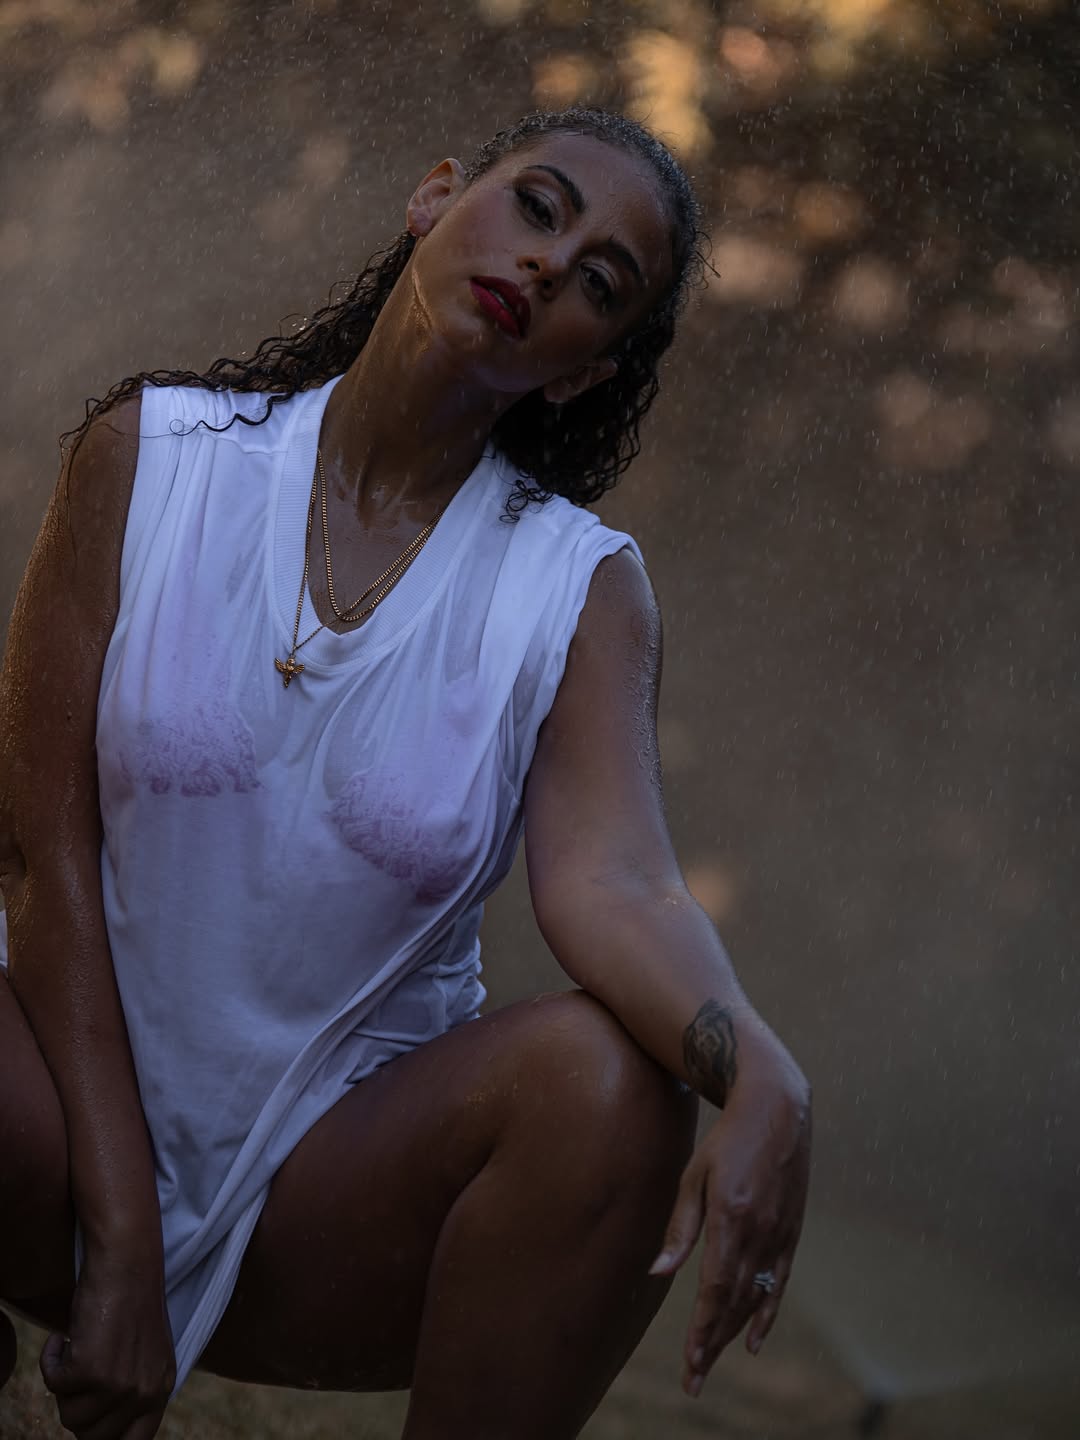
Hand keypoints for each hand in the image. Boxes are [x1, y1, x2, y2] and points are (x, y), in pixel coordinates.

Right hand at [39, 1245, 174, 1439]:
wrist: (126, 1265)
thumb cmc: (130, 1302)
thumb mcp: (145, 1354)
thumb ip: (134, 1389)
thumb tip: (102, 1427)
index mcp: (160, 1389)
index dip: (106, 1438)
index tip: (91, 1423)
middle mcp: (142, 1393)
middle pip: (93, 1436)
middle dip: (78, 1408)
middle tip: (79, 1375)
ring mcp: (117, 1385)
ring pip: (69, 1416)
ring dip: (64, 1384)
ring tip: (77, 1349)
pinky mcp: (89, 1371)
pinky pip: (53, 1384)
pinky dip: (50, 1360)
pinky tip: (63, 1336)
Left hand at [649, 1032, 810, 1397]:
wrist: (778, 1110)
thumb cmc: (727, 1138)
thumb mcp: (695, 1176)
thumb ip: (681, 1228)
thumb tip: (658, 1273)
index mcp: (732, 1220)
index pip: (715, 1291)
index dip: (702, 1332)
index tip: (690, 1365)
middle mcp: (760, 1234)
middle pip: (734, 1304)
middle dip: (713, 1345)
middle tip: (694, 1380)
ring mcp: (780, 1235)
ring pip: (755, 1298)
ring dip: (733, 1334)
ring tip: (711, 1361)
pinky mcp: (791, 1232)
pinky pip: (778, 1284)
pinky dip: (765, 1313)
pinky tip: (753, 1340)